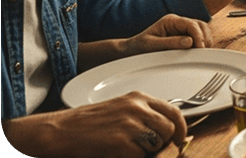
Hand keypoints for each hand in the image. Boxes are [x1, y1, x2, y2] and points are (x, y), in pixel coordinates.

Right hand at [6, 91, 186, 157]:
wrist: (60, 130)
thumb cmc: (87, 123)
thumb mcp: (119, 109)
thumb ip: (143, 115)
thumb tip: (168, 131)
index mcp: (138, 98)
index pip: (174, 111)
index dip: (181, 128)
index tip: (180, 139)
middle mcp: (137, 107)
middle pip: (168, 130)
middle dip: (161, 143)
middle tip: (144, 148)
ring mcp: (130, 124)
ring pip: (156, 144)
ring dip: (144, 151)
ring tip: (124, 148)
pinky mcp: (121, 142)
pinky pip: (138, 156)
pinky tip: (114, 152)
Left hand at [122, 13, 212, 56]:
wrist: (131, 50)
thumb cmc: (139, 46)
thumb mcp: (152, 45)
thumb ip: (171, 42)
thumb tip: (190, 41)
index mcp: (170, 20)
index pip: (191, 24)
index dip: (198, 36)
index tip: (199, 48)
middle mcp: (178, 23)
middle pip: (201, 25)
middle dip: (204, 38)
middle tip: (202, 52)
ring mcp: (182, 29)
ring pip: (202, 31)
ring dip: (204, 41)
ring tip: (201, 53)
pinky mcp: (184, 37)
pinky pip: (198, 38)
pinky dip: (201, 44)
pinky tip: (198, 53)